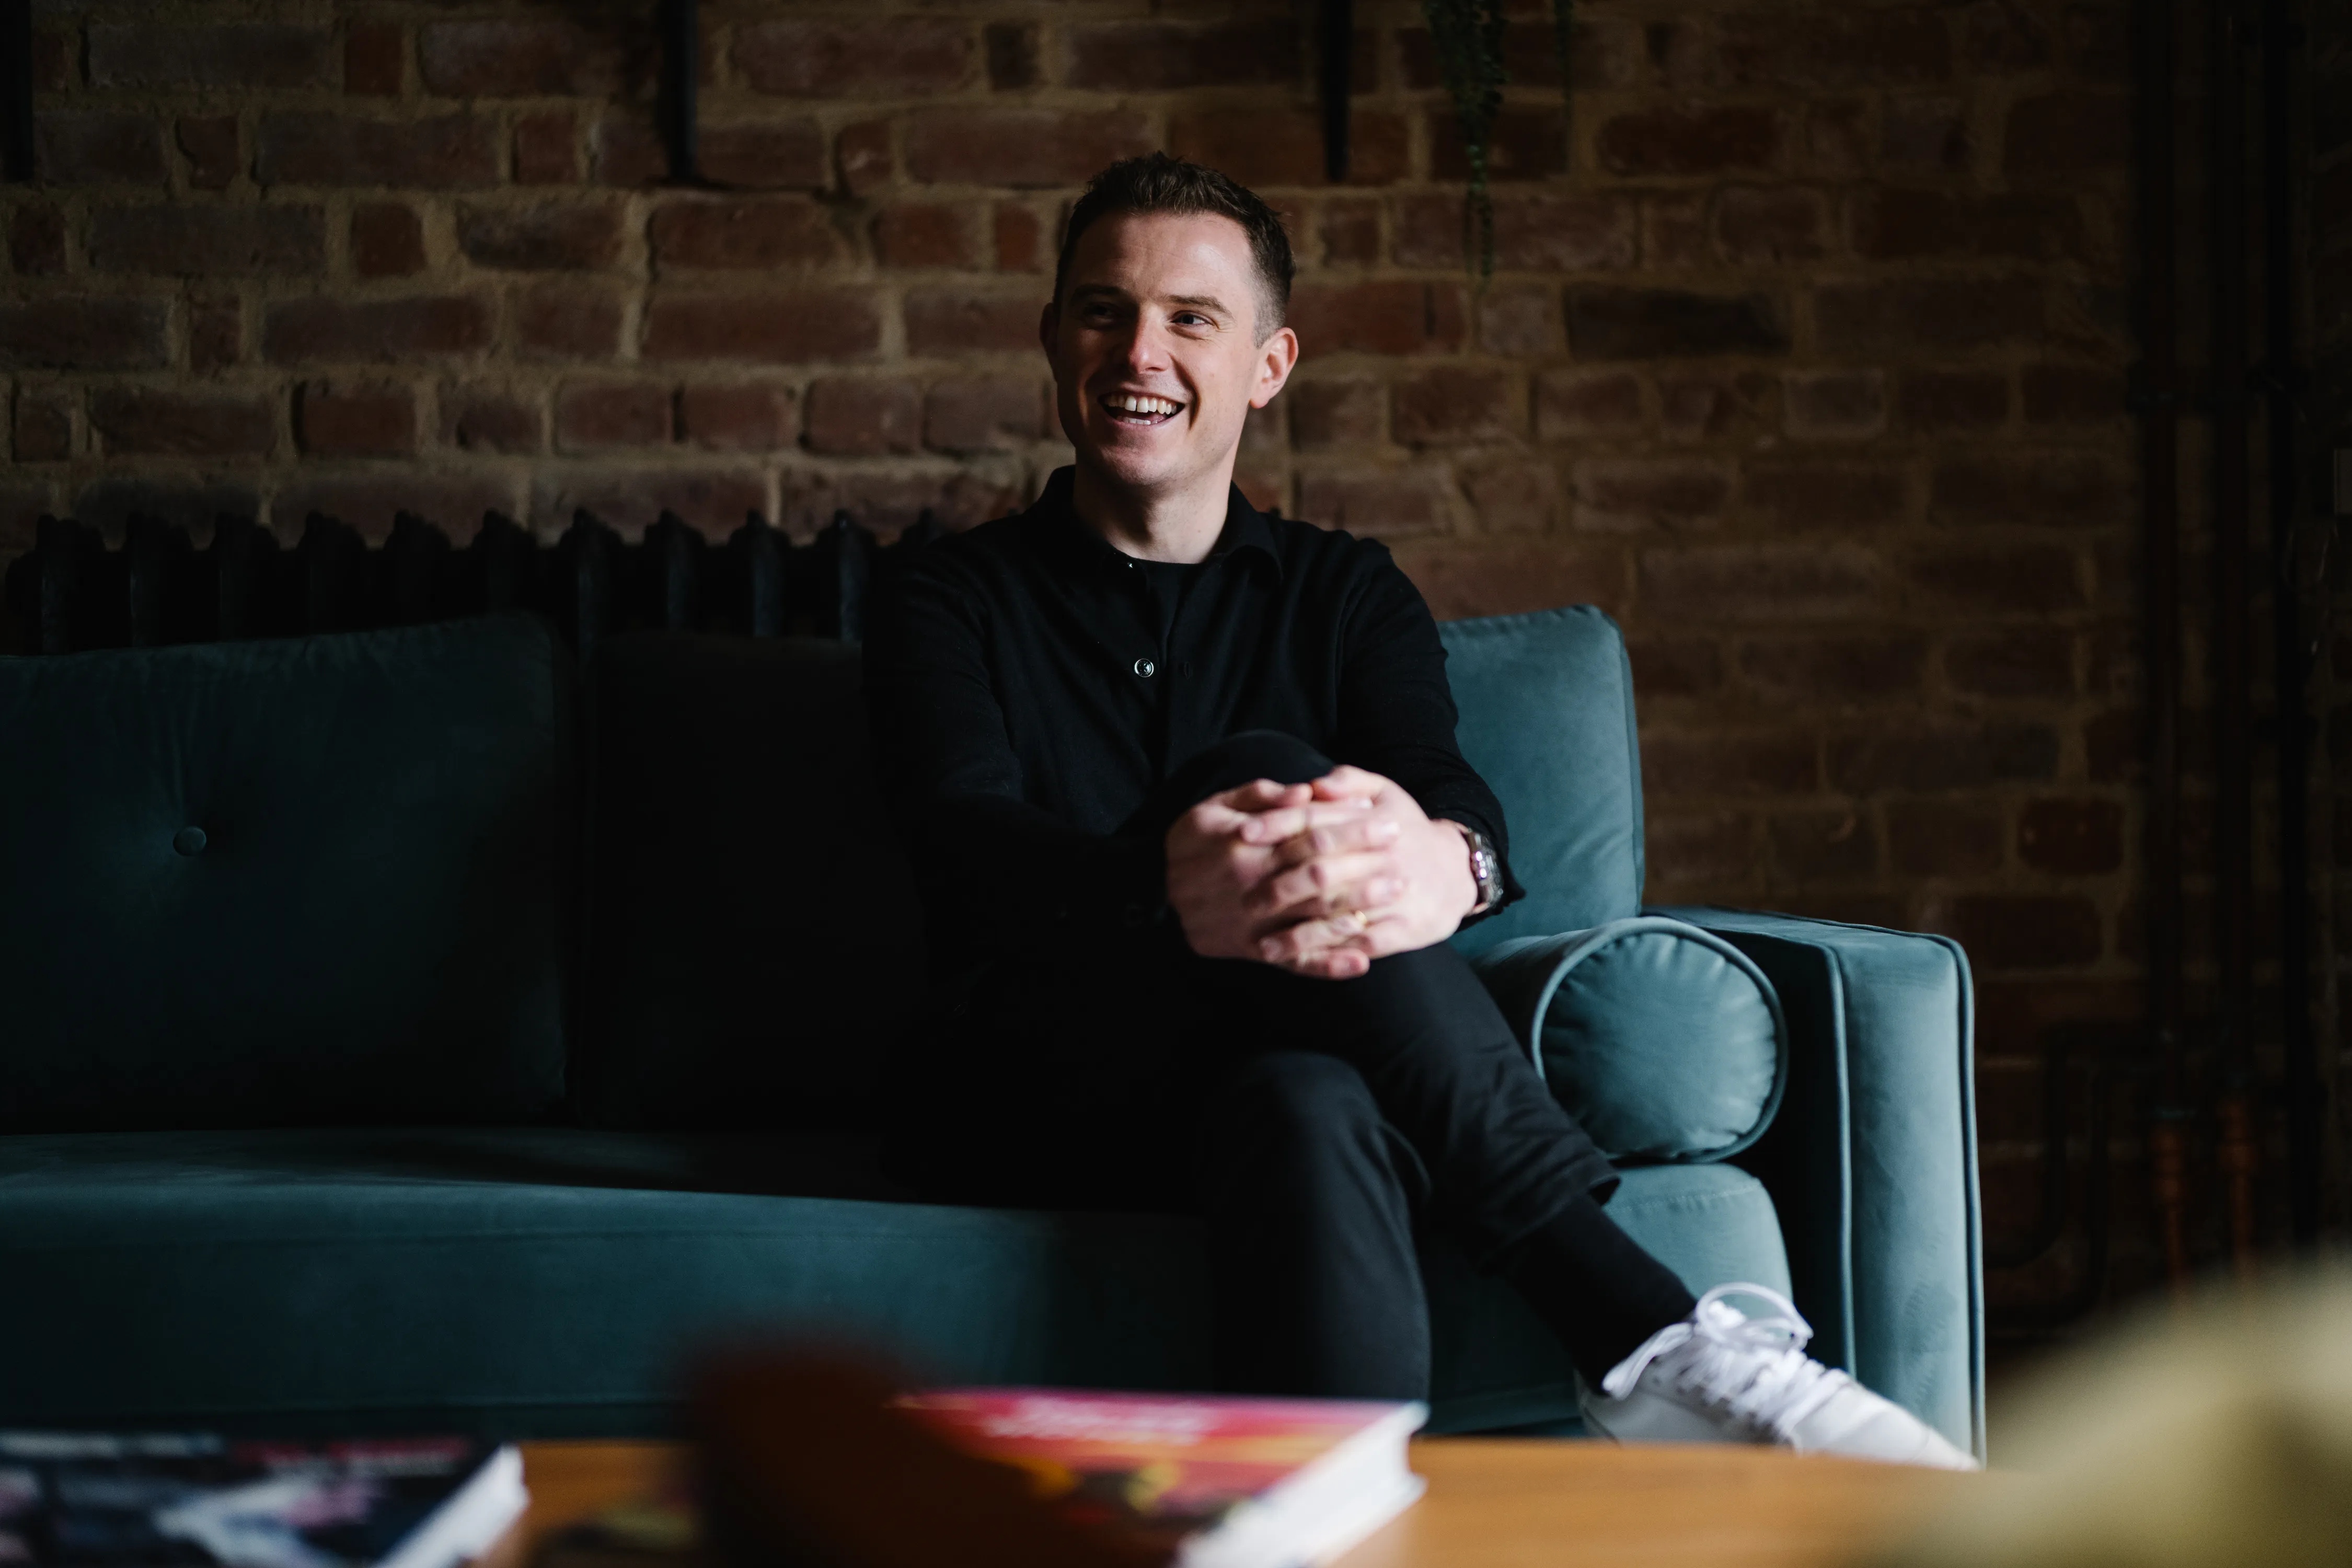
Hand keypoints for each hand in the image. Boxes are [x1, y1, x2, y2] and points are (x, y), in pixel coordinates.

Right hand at [1164, 778, 1383, 963]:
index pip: (1308, 831)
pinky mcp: (1252, 951)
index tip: (1382, 813)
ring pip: (1313, 917)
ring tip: (1396, 892)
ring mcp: (1254, 923)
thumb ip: (1259, 796)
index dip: (1348, 823)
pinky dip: (1327, 965)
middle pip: (1319, 871)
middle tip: (1403, 848)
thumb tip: (1305, 790)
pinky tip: (1361, 963)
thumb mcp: (1213, 808)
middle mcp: (1254, 885)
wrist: (1151, 893)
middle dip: (1364, 859)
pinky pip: (1295, 961)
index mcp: (1247, 845)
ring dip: (1357, 906)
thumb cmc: (1189, 844)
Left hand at [1239, 766, 1481, 980]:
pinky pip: (1362, 944)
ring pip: (1339, 914)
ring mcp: (1394, 896)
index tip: (1242, 833)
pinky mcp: (1405, 928)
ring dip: (1299, 932)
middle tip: (1241, 897)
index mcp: (1373, 821)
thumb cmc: (1407, 829)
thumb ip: (1350, 781)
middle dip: (1279, 884)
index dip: (1278, 825)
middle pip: (1323, 870)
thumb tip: (1315, 783)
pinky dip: (1331, 954)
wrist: (1457, 871)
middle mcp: (1382, 858)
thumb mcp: (1385, 793)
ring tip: (1262, 943)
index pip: (1317, 821)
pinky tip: (1304, 962)